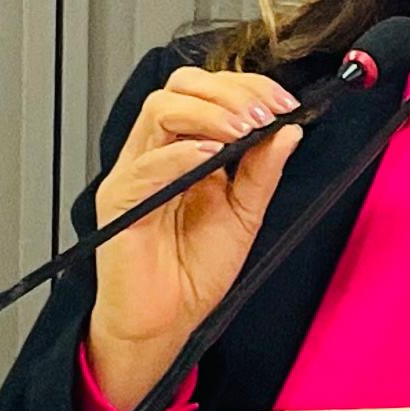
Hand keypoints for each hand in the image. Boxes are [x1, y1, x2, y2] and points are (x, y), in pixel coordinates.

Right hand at [84, 67, 303, 405]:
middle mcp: (158, 153)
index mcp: (185, 150)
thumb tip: (289, 130)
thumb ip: (262, 171)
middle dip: (229, 91)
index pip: (208, 93)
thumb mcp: (244, 215)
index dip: (247, 88)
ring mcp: (136, 173)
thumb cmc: (193, 273)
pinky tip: (211, 156)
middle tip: (264, 112)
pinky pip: (146, 163)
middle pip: (180, 87)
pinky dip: (180, 153)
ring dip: (209, 112)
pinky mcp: (120, 200)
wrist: (166, 323)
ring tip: (243, 129)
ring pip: (160, 110)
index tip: (283, 103)